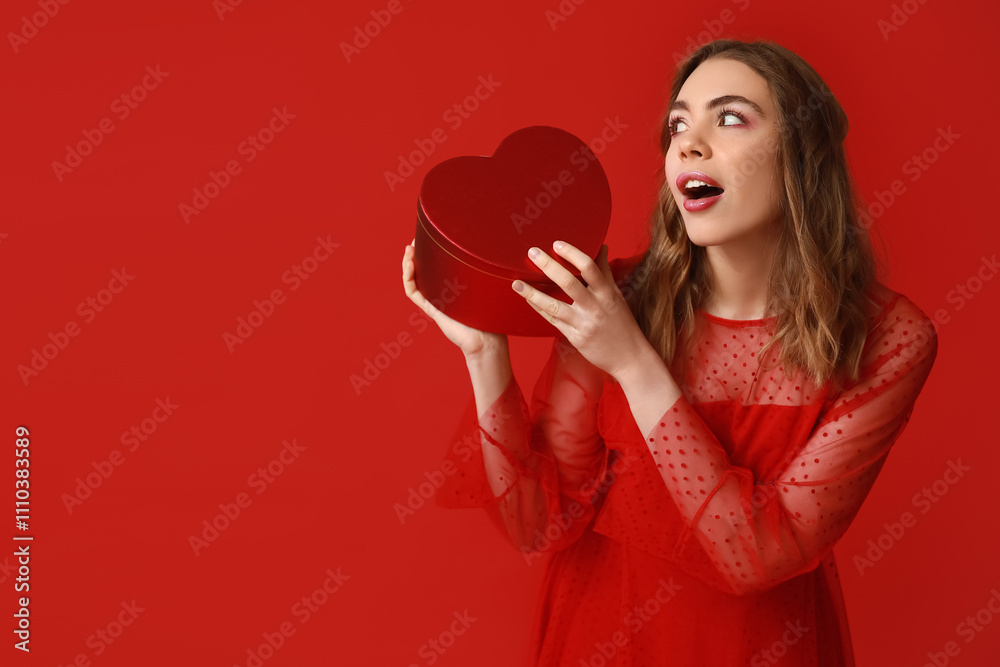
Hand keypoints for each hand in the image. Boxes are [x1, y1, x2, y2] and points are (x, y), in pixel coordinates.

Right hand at [402, 238, 506, 358]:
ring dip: (408, 264)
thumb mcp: (486, 287)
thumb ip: (486, 272)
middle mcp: (441, 293)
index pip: (435, 267)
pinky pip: (414, 293)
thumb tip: (495, 250)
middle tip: (415, 239)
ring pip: (413, 280)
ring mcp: (434, 301)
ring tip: (409, 249)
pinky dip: (409, 278)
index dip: (429, 253)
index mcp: (452, 287)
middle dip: (416, 255)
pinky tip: (411, 264)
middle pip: (421, 272)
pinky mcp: (432, 309)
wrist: (486, 339)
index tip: (429, 238)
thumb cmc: (491, 316)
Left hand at [513, 241, 648, 381]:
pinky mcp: (575, 338)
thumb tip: (602, 247)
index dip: (572, 253)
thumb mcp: (617, 296)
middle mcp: (595, 307)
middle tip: (532, 252)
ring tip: (516, 283)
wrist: (629, 357)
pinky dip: (538, 309)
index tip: (557, 244)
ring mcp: (583, 323)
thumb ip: (606, 272)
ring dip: (533, 293)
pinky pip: (553, 320)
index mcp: (607, 293)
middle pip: (569, 283)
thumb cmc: (623, 324)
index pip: (590, 268)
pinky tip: (527, 299)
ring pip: (554, 305)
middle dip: (549, 266)